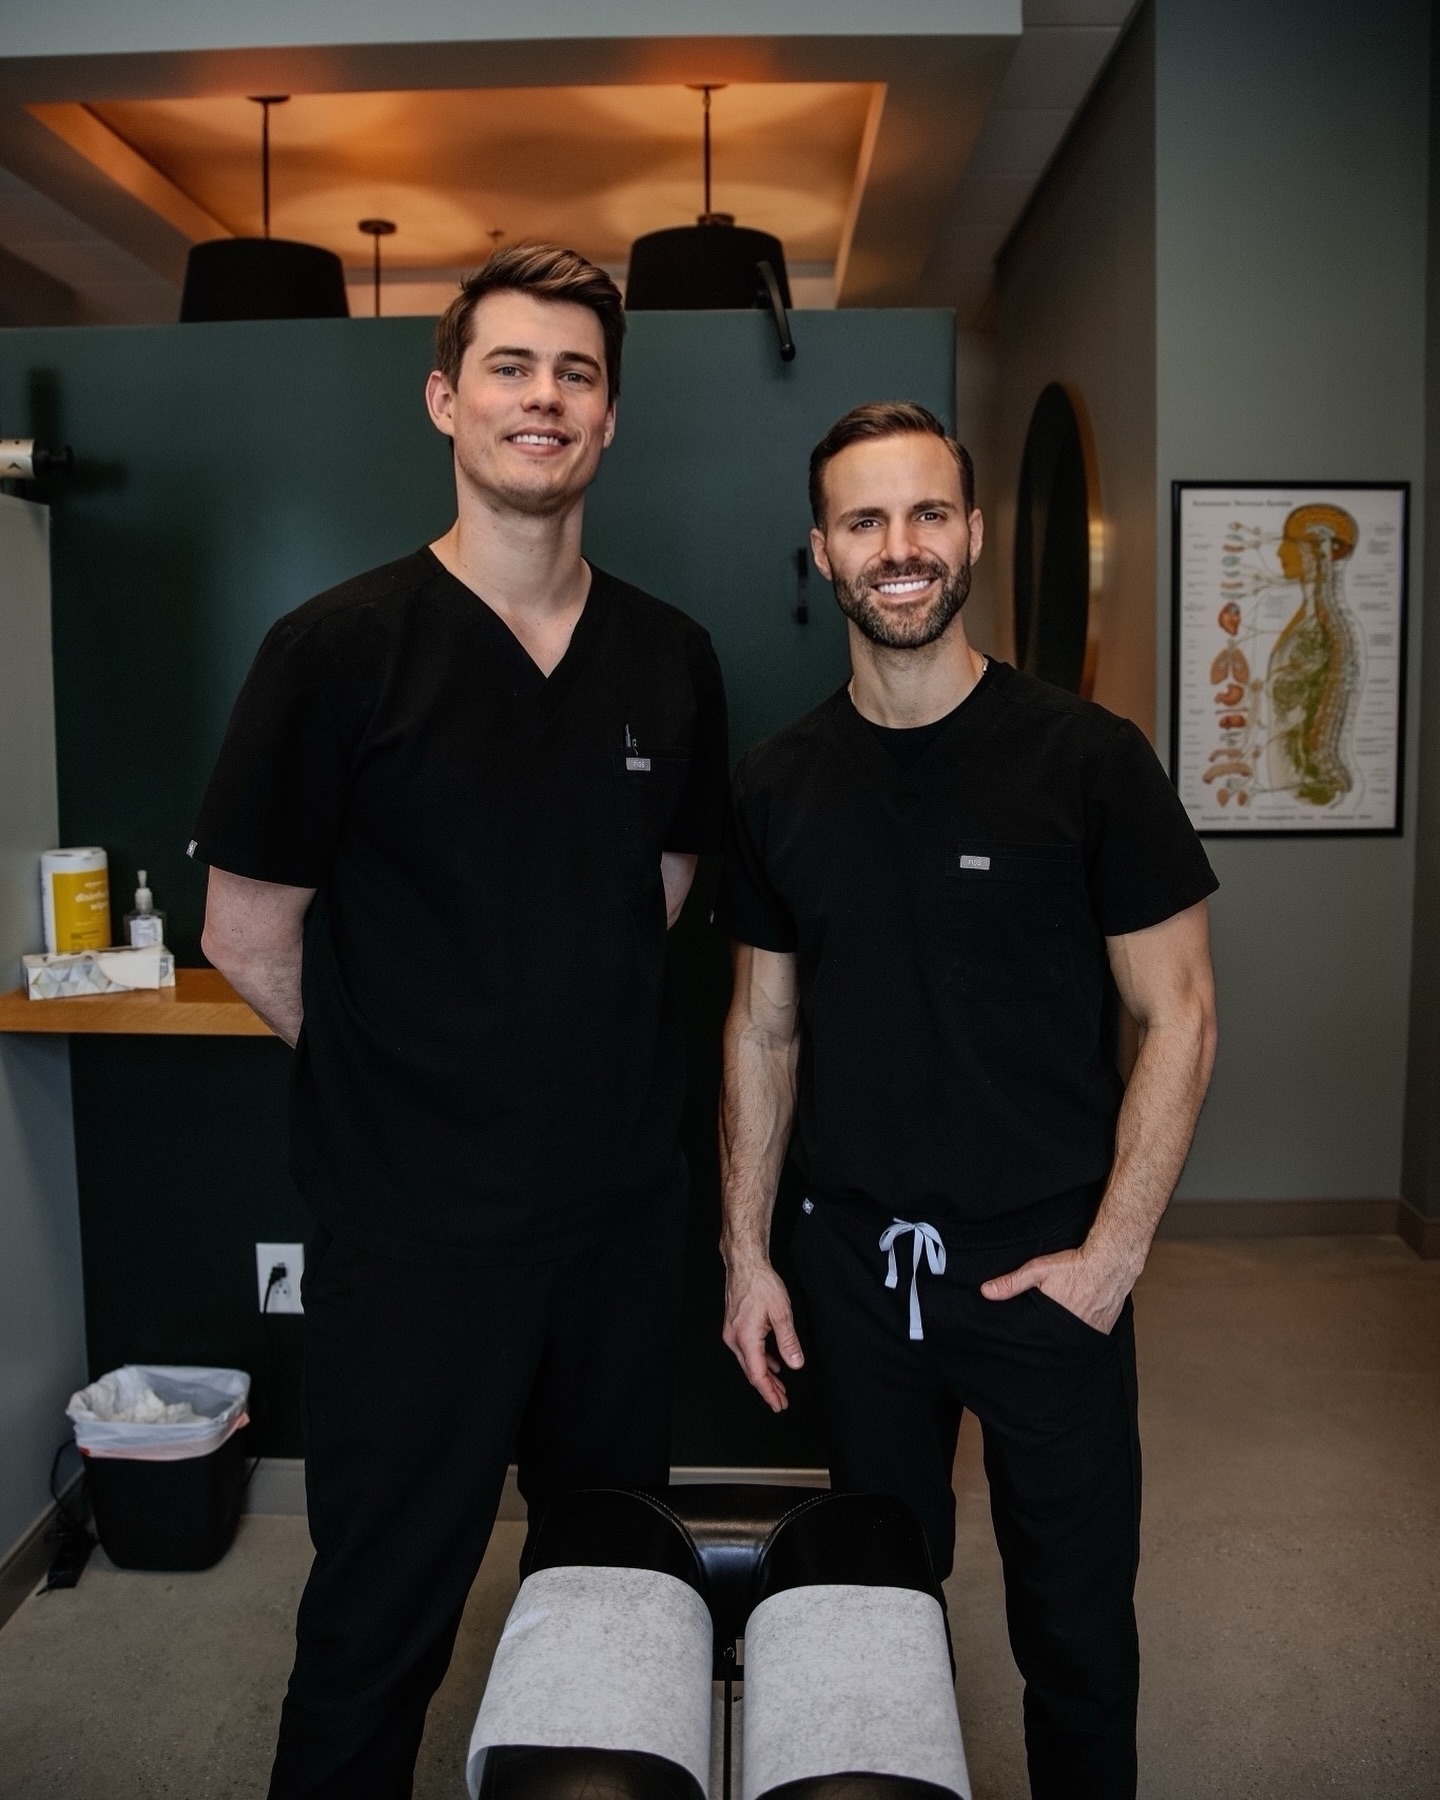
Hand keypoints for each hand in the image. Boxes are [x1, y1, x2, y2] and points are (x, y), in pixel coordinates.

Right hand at [722, 1256, 804, 1412]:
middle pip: (752, 1372)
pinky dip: (761, 1361)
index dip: (769, 1393)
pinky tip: (772, 1364)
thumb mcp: (781, 1313)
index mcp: (746, 1338)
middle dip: (768, 1388)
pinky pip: (747, 1351)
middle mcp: (735, 1339)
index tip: (779, 1404)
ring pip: (749, 1362)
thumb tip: (796, 1364)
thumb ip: (788, 1341)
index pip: (757, 1375)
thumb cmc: (761, 1284)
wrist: (745, 1265)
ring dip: (765, 1376)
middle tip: (781, 1402)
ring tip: (779, 1387)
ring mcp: (732, 1333)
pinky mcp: (734, 1327)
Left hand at [980, 1241, 1136, 1334]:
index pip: (1035, 1339)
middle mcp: (1072, 1330)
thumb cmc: (1075, 1265)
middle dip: (1046, 1338)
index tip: (1023, 1339)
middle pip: (1054, 1342)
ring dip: (1064, 1337)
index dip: (1028, 1338)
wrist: (1110, 1262)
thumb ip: (1012, 1282)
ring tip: (1060, 1326)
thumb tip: (986, 1292)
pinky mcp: (1104, 1330)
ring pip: (1072, 1342)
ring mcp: (1090, 1331)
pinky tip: (1077, 1323)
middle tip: (1043, 1330)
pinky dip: (1081, 1334)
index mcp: (1053, 1320)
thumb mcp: (1038, 1270)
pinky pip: (1089, 1338)